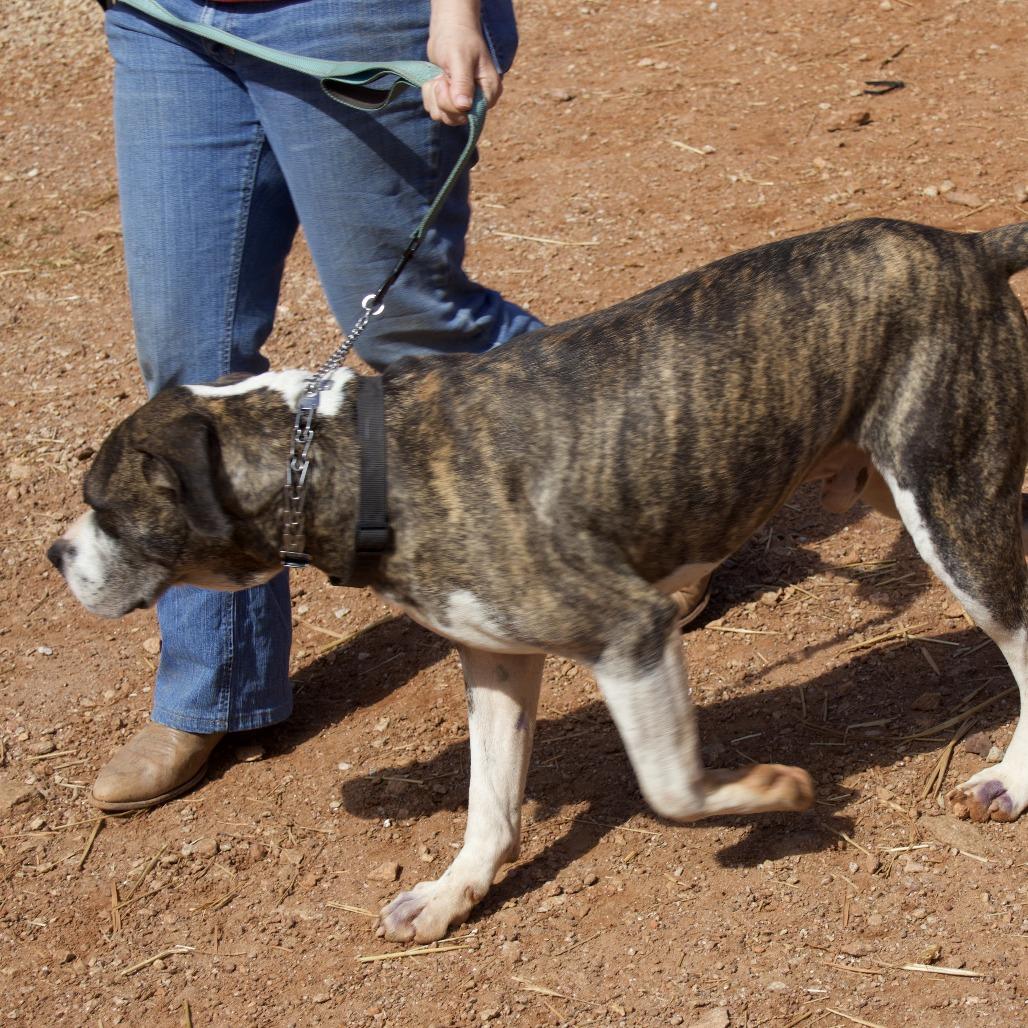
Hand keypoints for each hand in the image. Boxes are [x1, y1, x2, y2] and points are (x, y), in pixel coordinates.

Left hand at [423, 0, 502, 125]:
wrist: (449, 28)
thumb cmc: (458, 38)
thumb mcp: (460, 58)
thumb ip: (462, 83)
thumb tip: (463, 107)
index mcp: (489, 93)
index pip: (469, 115)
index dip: (452, 103)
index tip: (446, 81)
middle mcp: (479, 102)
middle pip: (455, 119)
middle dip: (441, 99)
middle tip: (442, 77)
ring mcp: (465, 103)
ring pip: (442, 116)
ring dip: (433, 96)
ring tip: (439, 76)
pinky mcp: (452, 101)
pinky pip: (435, 110)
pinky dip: (430, 95)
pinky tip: (435, 79)